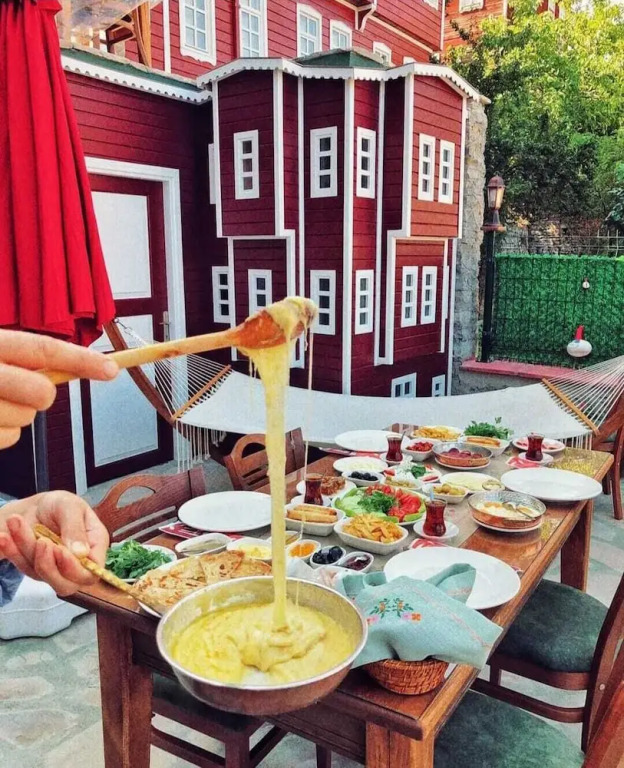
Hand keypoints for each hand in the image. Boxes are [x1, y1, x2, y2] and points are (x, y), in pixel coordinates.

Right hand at [0, 329, 117, 448]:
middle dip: (44, 395)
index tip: (111, 368)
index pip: (44, 349)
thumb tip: (72, 365)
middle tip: (25, 390)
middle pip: (42, 391)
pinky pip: (10, 437)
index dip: (82, 360)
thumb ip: (24, 357)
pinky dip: (4, 431)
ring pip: (27, 417)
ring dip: (18, 414)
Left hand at [0, 491, 109, 595]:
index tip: (59, 551)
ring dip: (27, 549)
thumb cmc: (59, 504)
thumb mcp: (69, 506)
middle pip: (67, 584)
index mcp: (95, 544)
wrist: (36, 507)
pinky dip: (13, 553)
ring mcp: (57, 569)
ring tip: (17, 522)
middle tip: (40, 542)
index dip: (76, 568)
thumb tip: (81, 553)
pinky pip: (24, 568)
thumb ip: (76, 528)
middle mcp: (78, 562)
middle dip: (49, 567)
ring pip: (42, 574)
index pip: (92, 570)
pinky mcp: (37, 569)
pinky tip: (5, 537)